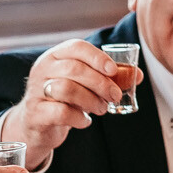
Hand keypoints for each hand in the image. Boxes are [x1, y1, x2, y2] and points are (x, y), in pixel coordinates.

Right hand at [9, 40, 143, 169]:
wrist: (37, 125)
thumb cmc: (64, 99)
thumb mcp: (84, 85)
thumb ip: (109, 78)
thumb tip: (137, 75)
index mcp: (54, 56)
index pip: (75, 47)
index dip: (97, 57)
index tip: (113, 70)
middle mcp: (42, 70)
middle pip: (74, 69)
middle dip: (100, 83)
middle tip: (115, 96)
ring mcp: (36, 92)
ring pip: (66, 89)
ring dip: (91, 100)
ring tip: (102, 109)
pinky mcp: (36, 114)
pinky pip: (60, 113)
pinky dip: (79, 118)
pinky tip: (85, 121)